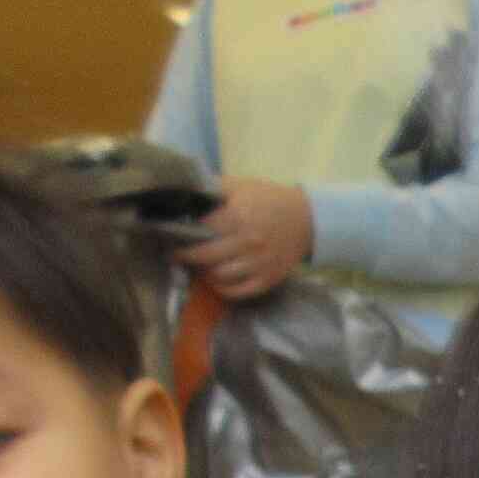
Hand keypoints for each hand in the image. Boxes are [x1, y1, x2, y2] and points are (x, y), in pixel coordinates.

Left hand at [182, 177, 313, 300]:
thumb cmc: (269, 200)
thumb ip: (214, 187)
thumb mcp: (241, 186)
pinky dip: (221, 288)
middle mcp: (248, 243)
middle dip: (185, 256)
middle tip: (176, 253)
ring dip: (203, 272)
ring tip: (198, 265)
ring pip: (219, 276)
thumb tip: (184, 190)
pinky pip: (237, 292)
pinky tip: (216, 280)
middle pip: (205, 256)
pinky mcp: (267, 279)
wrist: (306, 219)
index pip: (201, 229)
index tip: (171, 233)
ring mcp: (259, 264)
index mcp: (239, 217)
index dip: (182, 232)